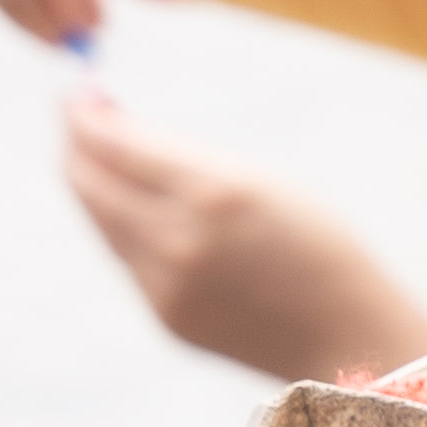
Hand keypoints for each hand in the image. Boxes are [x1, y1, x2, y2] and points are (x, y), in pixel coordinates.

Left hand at [63, 94, 426, 383]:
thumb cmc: (319, 244)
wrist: (350, 337)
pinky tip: (141, 204)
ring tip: (110, 153)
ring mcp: (164, 283)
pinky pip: (126, 256)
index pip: (112, 143)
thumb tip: (112, 124)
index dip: (83, 112)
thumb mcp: (261, 179)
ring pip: (101, 220)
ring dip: (94, 182)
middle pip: (87, 182)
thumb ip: (182, 156)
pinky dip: (122, 222)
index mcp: (212, 190)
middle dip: (76, 143)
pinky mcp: (162, 314)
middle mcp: (177, 239)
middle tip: (80, 117)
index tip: (79, 90)